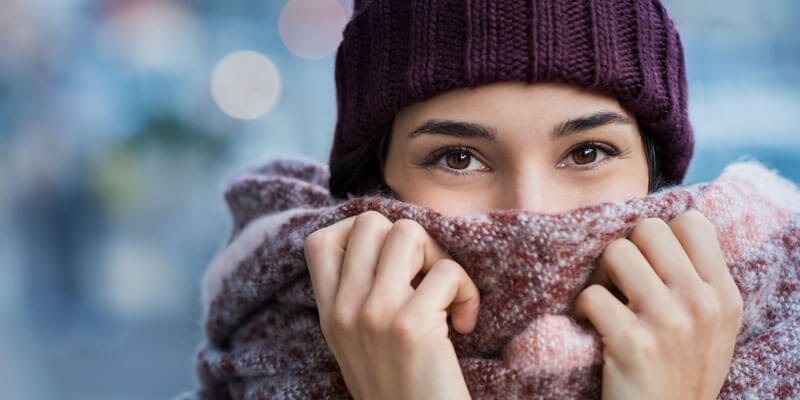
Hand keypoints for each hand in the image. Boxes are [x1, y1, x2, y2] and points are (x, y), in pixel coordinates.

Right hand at [303, 211, 479, 399]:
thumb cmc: (403, 390)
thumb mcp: (361, 345)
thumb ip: (360, 299)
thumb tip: (393, 240)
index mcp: (329, 314)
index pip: (321, 241)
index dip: (361, 235)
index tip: (393, 264)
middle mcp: (343, 309)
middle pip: (371, 222)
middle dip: (411, 241)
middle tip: (427, 278)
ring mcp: (373, 314)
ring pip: (408, 233)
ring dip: (440, 258)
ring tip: (447, 297)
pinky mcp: (410, 325)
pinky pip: (447, 271)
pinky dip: (467, 292)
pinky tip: (465, 325)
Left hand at [573, 210, 743, 399]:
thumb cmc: (680, 373)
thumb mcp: (712, 328)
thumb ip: (697, 282)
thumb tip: (659, 233)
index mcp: (724, 295)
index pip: (692, 222)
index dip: (662, 236)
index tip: (650, 263)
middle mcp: (701, 303)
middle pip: (648, 229)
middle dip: (627, 250)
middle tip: (621, 281)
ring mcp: (668, 322)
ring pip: (616, 252)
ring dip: (601, 276)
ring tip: (606, 302)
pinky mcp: (633, 343)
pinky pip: (592, 294)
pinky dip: (582, 308)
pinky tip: (592, 325)